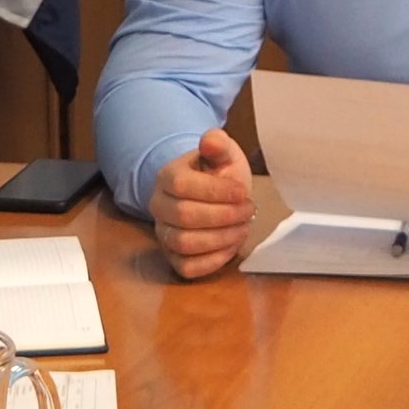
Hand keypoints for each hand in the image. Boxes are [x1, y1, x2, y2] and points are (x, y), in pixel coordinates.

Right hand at [150, 130, 254, 279]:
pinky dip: (213, 261)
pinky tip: (231, 246)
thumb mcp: (223, 154)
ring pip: (184, 244)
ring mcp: (163, 233)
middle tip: (249, 210)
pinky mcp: (173, 257)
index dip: (216, 192)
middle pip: (184, 216)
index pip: (182, 186)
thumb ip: (218, 144)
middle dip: (224, 215)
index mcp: (167, 176)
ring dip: (221, 238)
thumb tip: (210, 141)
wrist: (211, 194)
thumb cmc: (218, 174)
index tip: (243, 193)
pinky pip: (187, 267)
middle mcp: (158, 206)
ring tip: (243, 227)